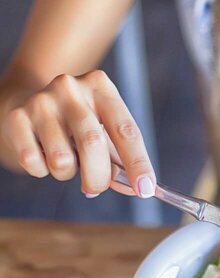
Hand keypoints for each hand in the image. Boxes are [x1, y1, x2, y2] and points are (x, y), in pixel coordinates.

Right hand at [0, 70, 155, 197]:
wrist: (25, 100)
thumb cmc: (76, 123)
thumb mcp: (103, 130)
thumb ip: (120, 159)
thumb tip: (135, 188)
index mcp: (101, 88)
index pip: (126, 131)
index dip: (138, 163)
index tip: (145, 190)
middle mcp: (71, 88)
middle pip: (93, 144)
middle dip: (99, 177)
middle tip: (96, 187)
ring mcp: (42, 101)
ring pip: (62, 160)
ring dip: (67, 174)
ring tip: (65, 161)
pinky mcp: (17, 117)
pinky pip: (34, 162)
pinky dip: (42, 171)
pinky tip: (42, 155)